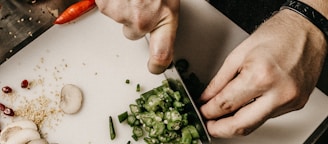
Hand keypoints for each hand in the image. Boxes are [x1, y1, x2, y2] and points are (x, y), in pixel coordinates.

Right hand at [95, 0, 179, 73]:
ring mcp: (122, 13)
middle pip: (133, 33)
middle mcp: (142, 19)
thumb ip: (162, 15)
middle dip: (134, 19)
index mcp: (164, 16)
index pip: (162, 53)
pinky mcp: (106, 6)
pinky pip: (107, 6)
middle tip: (141, 1)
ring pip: (119, 18)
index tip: (155, 67)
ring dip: (124, 6)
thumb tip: (159, 25)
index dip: (158, 64)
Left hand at [199, 8, 326, 137]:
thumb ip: (219, 80)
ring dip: (235, 124)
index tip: (202, 112)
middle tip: (208, 125)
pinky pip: (268, 116)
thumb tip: (207, 97)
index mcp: (260, 76)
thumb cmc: (276, 35)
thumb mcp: (238, 54)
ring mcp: (290, 101)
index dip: (208, 112)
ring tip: (221, 118)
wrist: (306, 30)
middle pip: (241, 125)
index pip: (226, 104)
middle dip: (220, 130)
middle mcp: (278, 93)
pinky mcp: (297, 104)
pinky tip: (243, 108)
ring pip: (255, 124)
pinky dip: (252, 115)